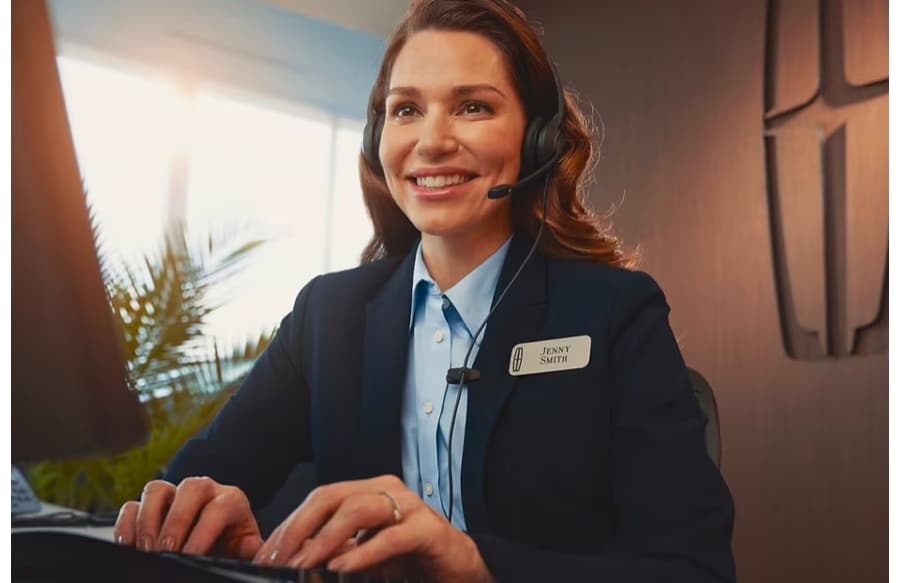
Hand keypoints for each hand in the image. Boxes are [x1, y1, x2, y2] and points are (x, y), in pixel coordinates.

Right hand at [114, 477, 262, 558]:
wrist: (217, 542)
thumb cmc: (230, 545)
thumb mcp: (243, 547)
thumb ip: (248, 548)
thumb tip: (253, 548)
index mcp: (231, 499)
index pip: (219, 507)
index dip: (204, 532)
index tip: (191, 556)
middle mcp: (203, 490)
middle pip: (190, 488)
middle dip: (176, 521)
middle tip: (166, 551)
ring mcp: (174, 494)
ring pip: (157, 489)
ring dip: (148, 520)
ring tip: (147, 550)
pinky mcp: (150, 505)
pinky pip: (133, 504)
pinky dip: (127, 524)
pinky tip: (129, 545)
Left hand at [253, 474, 493, 582]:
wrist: (459, 569)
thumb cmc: (411, 558)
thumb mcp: (365, 552)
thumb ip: (335, 550)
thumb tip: (293, 560)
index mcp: (369, 490)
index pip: (320, 498)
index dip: (291, 524)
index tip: (266, 553)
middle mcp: (387, 490)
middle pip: (332, 497)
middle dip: (298, 528)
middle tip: (275, 559)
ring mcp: (409, 506)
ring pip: (357, 510)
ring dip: (324, 539)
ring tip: (302, 564)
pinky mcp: (427, 530)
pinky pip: (390, 537)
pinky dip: (362, 553)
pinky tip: (341, 567)